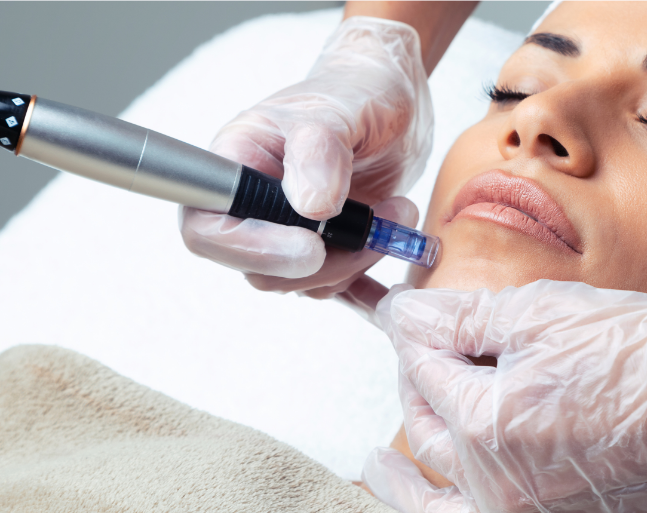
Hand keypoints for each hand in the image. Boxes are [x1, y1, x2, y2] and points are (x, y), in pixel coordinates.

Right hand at [180, 16, 431, 309]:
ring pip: (304, 283)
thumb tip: (310, 208)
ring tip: (397, 211)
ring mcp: (288, 233)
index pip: (207, 230)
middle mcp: (253, 208)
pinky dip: (368, 277)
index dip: (251, 250)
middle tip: (377, 225)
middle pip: (261, 271)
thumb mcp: (339, 111)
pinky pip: (336, 287)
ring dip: (357, 259)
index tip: (313, 246)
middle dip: (326, 260)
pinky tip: (394, 245)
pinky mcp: (325, 251)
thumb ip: (319, 152)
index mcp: (236, 168)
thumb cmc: (354, 93)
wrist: (390, 100)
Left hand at [372, 278, 646, 511]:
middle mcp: (501, 485)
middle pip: (430, 427)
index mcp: (491, 425)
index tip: (408, 316)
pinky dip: (444, 509)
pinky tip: (431, 497)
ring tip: (378, 466)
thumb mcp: (544, 315)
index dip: (415, 334)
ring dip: (408, 469)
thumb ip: (463, 319)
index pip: (426, 370)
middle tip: (416, 354)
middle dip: (415, 381)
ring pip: (442, 492)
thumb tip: (407, 315)